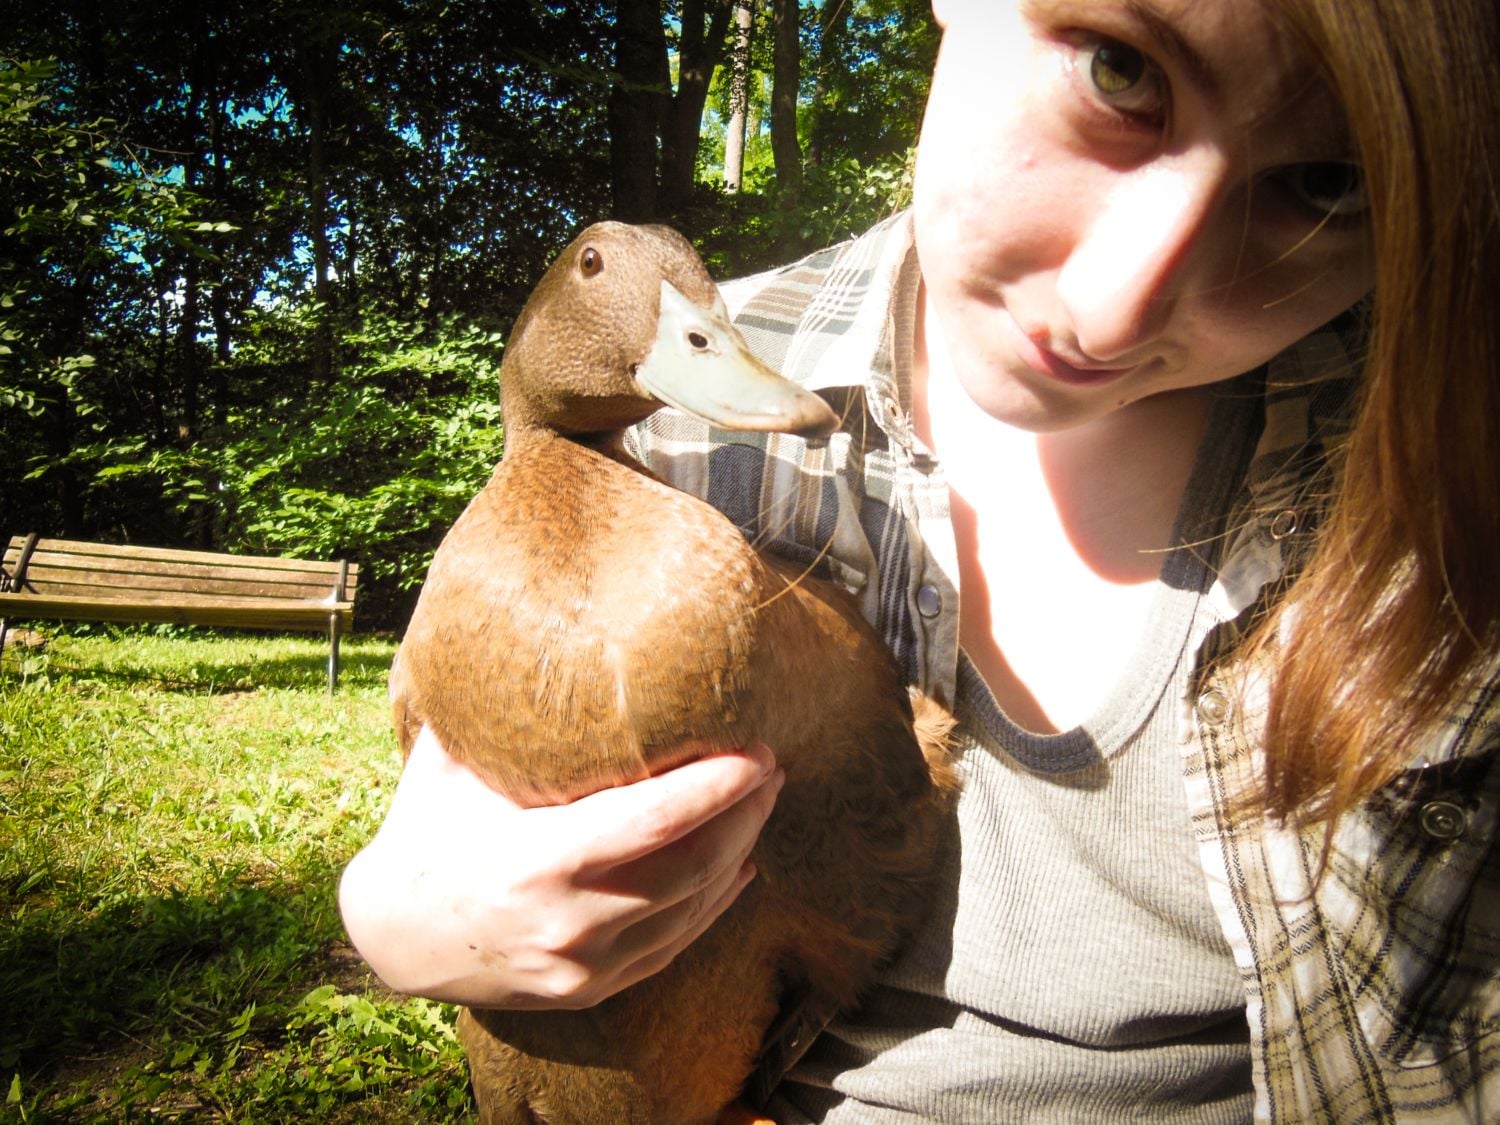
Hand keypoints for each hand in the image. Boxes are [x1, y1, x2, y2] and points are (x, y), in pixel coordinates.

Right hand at [339, 725, 782, 1009]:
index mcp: (538, 862)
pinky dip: (714, 904)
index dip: (717, 786)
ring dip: (739, 852)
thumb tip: (551, 630)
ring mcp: (584, 966)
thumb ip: (505, 714)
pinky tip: (738, 866)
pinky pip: (673, 945)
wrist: (393, 937)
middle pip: (692, 866)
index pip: (656, 822)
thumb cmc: (428, 830)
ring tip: (762, 803)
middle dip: (745, 813)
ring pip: (692, 908)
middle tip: (772, 766)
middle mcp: (568, 922)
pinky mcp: (592, 991)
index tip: (758, 750)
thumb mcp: (453, 764)